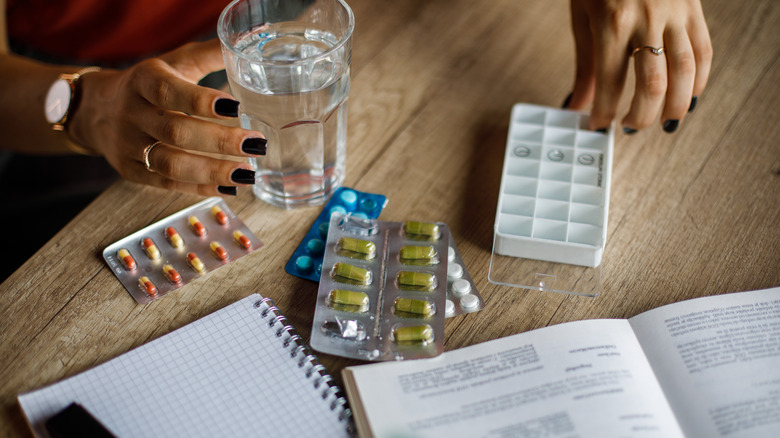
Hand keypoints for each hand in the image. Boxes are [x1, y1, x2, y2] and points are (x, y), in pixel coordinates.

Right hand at [68, 39, 264, 195]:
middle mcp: (132, 113)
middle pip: (175, 131)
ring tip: (247, 173)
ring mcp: (129, 145)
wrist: (95, 110)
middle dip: (219, 141)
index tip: (236, 108)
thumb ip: (210, 55)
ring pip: (170, 163)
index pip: (169, 91)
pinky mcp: (131, 171)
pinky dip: (200, 187)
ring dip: (212, 171)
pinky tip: (229, 187)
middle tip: (256, 144)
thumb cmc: (150, 85)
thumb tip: (247, 42)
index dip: (201, 101)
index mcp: (144, 81)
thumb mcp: (174, 63)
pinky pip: (166, 183)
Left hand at [566, 0, 712, 132]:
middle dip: (641, 115)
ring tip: (664, 123)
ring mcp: (674, 13)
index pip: (610, 82)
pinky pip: (703, 50)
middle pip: (651, 83)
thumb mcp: (582, 17)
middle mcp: (646, 19)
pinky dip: (699, 78)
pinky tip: (689, 96)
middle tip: (630, 128)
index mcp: (611, 22)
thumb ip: (584, 65)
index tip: (598, 127)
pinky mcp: (693, 8)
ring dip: (675, 104)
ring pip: (683, 71)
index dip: (604, 112)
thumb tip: (576, 104)